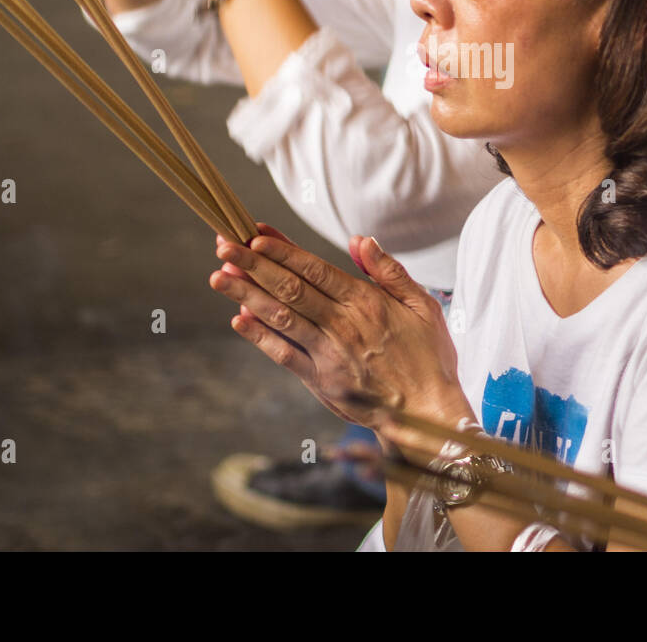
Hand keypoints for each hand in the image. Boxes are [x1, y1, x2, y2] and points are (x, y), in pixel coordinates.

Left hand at [209, 225, 474, 451]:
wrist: (426, 412)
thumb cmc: (428, 357)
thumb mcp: (423, 304)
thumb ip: (389, 271)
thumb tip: (359, 240)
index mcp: (366, 302)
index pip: (315, 268)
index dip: (282, 250)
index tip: (255, 233)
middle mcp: (342, 324)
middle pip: (289, 287)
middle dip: (253, 264)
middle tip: (223, 245)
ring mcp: (328, 354)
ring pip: (280, 317)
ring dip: (246, 294)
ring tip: (218, 277)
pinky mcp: (320, 381)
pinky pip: (283, 355)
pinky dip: (259, 336)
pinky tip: (238, 318)